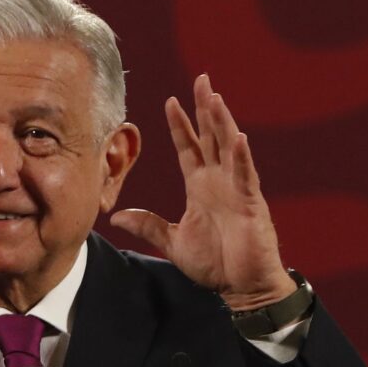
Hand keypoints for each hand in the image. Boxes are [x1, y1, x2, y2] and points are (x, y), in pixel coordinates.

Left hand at [110, 74, 294, 309]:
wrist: (240, 287)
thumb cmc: (214, 263)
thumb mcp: (173, 241)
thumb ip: (148, 225)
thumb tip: (118, 216)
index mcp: (201, 187)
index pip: (189, 147)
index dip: (181, 124)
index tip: (170, 101)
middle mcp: (219, 181)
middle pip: (211, 136)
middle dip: (205, 108)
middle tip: (201, 79)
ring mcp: (236, 189)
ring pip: (229, 147)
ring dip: (222, 122)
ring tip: (214, 97)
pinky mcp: (250, 204)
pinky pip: (245, 175)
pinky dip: (241, 157)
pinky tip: (237, 137)